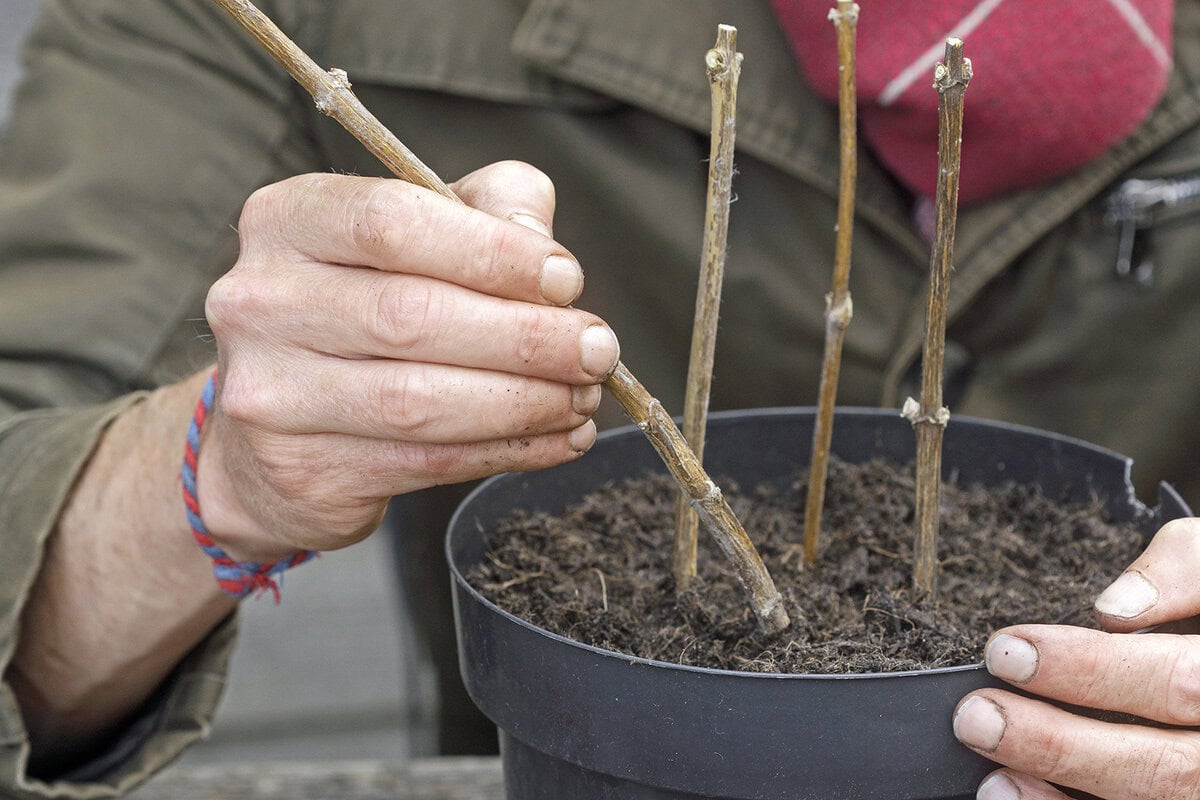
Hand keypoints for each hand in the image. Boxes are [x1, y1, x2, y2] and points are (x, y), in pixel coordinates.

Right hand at [199, 162, 618, 560]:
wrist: (272, 436)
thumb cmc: (364, 312)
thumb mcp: (419, 237)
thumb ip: (487, 212)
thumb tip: (549, 258)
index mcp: (287, 221)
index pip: (393, 221)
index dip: (493, 252)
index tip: (567, 280)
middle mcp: (260, 302)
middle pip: (412, 315)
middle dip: (528, 338)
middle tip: (598, 350)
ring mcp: (270, 392)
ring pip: (420, 400)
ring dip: (525, 401)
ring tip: (583, 397)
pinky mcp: (301, 469)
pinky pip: (427, 460)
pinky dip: (508, 450)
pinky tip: (557, 439)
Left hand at [953, 517, 1199, 798]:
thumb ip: (1182, 572)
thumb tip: (1118, 608)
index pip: (1178, 679)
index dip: (1091, 667)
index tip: (1009, 650)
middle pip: (1165, 764)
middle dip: (1061, 742)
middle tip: (977, 715)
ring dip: (1064, 793)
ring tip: (992, 775)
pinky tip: (1017, 794)